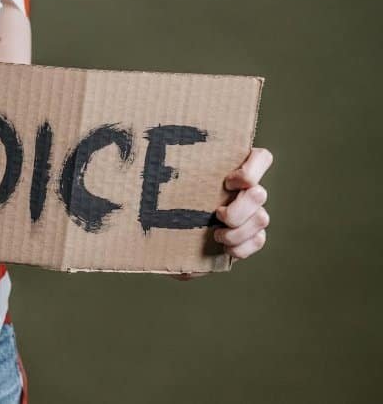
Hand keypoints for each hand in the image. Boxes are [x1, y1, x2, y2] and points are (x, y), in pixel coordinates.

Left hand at [173, 147, 272, 280]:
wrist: (171, 236)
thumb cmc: (169, 203)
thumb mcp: (166, 185)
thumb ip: (167, 171)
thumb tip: (145, 157)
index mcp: (232, 171)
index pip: (261, 158)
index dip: (252, 169)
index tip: (227, 182)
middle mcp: (247, 190)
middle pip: (260, 194)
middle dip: (239, 209)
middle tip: (217, 215)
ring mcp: (253, 213)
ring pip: (262, 218)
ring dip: (238, 231)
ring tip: (216, 235)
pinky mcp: (252, 235)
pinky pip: (259, 240)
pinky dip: (242, 247)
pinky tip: (225, 248)